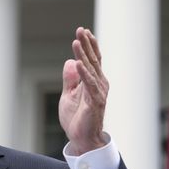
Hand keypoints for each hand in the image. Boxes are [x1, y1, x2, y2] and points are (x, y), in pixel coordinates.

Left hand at [59, 27, 108, 154]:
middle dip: (87, 44)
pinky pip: (89, 85)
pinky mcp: (95, 102)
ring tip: (77, 41)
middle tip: (80, 29)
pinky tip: (78, 62)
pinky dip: (83, 73)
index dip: (88, 45)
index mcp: (93, 82)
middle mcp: (99, 84)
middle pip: (93, 60)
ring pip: (91, 69)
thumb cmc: (77, 118)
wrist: (82, 139)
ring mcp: (98, 92)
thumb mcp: (69, 95)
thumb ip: (70, 79)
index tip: (82, 31)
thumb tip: (71, 61)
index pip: (92, 60)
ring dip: (83, 54)